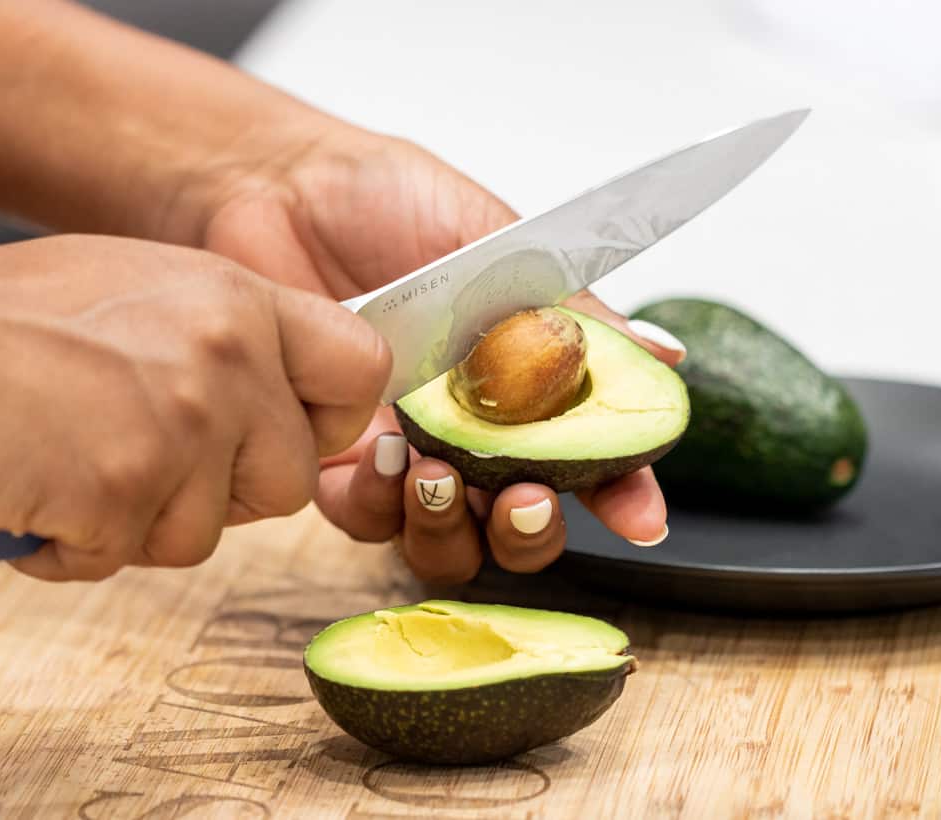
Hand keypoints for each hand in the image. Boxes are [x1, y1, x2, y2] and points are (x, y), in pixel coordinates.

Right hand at [0, 235, 388, 580]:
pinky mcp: (122, 489)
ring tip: (67, 462)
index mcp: (240, 300)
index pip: (361, 371)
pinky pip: (122, 558)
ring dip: (136, 523)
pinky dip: (72, 546)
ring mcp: (179, 424)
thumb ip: (228, 347)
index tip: (285, 432)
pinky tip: (29, 490)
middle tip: (140, 459)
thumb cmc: (2, 318)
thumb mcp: (147, 294)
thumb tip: (280, 413)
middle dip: (220, 494)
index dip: (329, 420)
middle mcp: (227, 357)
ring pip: (206, 535)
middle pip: (289, 481)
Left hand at [179, 126, 685, 581]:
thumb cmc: (383, 198)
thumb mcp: (494, 242)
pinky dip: (378, 502)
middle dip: (531, 530)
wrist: (278, 183)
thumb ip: (572, 312)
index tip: (641, 516)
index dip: (620, 494)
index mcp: (517, 382)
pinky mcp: (329, 456)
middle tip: (525, 499)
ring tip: (438, 473)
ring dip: (454, 524)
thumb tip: (663, 355)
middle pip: (517, 525)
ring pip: (445, 538)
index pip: (585, 457)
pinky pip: (362, 517)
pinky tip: (380, 454)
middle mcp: (464, 430)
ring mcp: (400, 450)